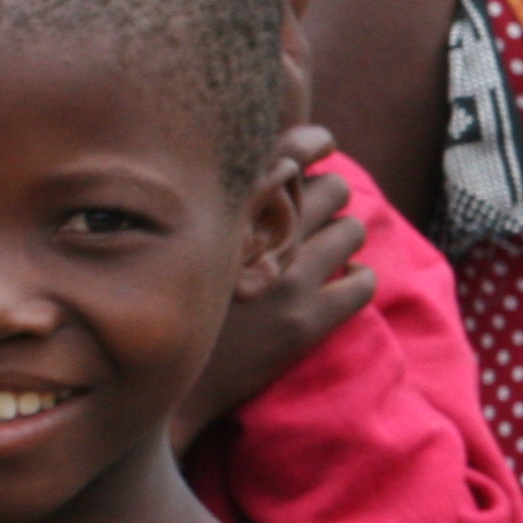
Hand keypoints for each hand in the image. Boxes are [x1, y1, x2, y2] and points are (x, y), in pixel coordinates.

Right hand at [176, 130, 372, 451]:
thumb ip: (217, 201)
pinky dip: (360, 281)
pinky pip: (364, 283)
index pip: (289, 151)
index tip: (325, 143)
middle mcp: (259, 236)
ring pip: (353, 230)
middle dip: (332, 197)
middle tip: (320, 212)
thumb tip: (263, 165)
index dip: (315, 141)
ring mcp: (286, 278)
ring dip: (346, 236)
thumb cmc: (165, 302)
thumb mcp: (181, 237)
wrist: (158, 381)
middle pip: (334, 188)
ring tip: (330, 249)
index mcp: (227, 207)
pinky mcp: (306, 321)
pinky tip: (344, 286)